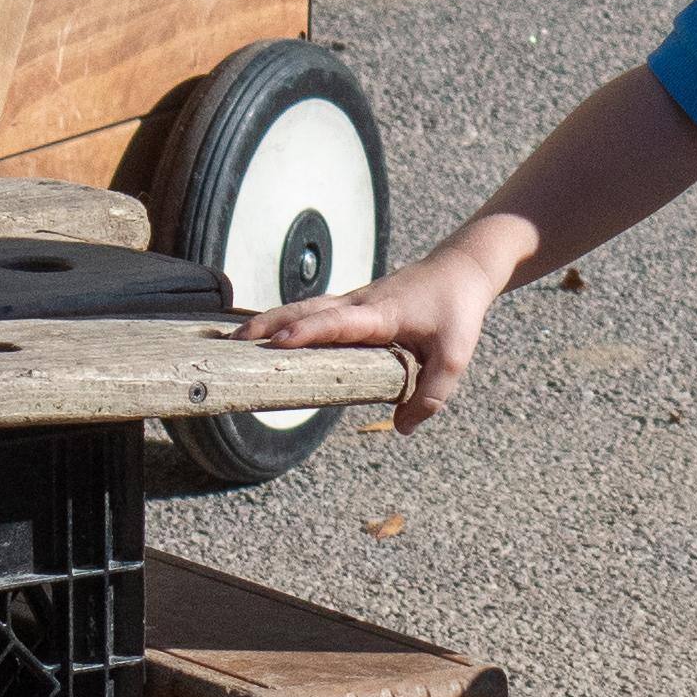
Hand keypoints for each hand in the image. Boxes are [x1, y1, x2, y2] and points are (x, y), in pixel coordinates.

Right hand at [253, 239, 512, 432]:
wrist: (461, 269)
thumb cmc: (457, 310)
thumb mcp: (454, 357)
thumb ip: (431, 394)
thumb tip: (401, 427)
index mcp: (381, 314)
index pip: (338, 322)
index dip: (308, 332)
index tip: (278, 342)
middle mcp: (359, 304)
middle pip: (307, 311)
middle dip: (270, 325)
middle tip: (235, 343)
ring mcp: (354, 301)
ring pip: (305, 308)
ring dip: (271, 321)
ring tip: (237, 341)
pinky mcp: (354, 306)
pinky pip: (314, 312)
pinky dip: (288, 320)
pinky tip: (269, 335)